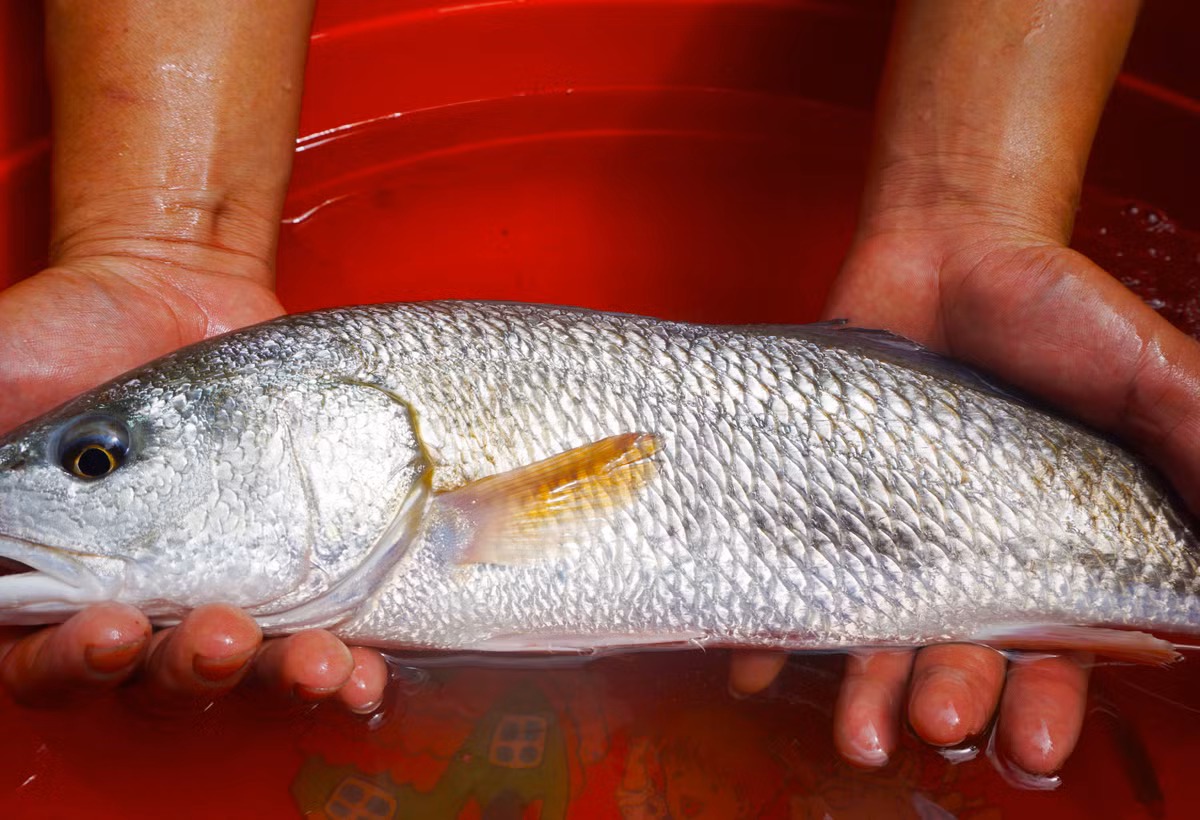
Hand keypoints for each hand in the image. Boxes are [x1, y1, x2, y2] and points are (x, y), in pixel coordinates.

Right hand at [0, 257, 388, 713]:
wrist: (167, 288)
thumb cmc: (51, 340)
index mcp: (44, 588)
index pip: (41, 667)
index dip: (68, 667)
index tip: (101, 629)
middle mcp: (132, 603)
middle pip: (152, 678)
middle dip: (186, 667)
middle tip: (218, 634)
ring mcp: (221, 585)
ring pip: (244, 666)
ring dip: (278, 676)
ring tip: (313, 662)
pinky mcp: (297, 564)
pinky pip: (320, 629)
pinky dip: (342, 661)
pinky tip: (361, 668)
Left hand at [812, 209, 1199, 774]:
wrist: (950, 245)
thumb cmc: (1057, 313)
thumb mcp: (1149, 375)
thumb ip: (1194, 450)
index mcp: (1051, 555)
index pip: (1058, 657)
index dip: (1050, 707)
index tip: (1035, 743)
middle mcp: (967, 561)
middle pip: (961, 662)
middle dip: (954, 703)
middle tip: (941, 725)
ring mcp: (888, 536)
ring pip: (877, 637)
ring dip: (867, 692)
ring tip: (859, 735)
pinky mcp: (821, 503)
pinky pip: (789, 577)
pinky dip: (769, 631)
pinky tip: (754, 670)